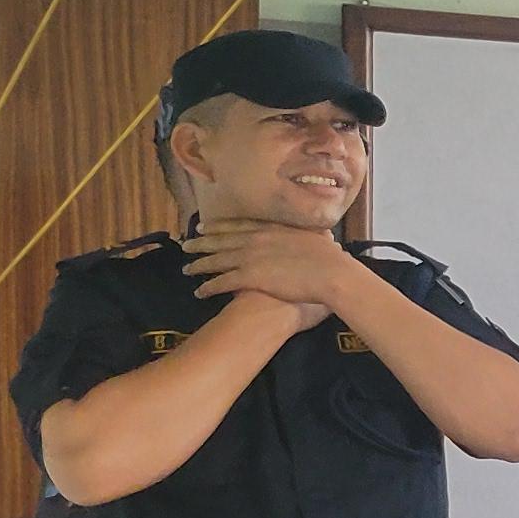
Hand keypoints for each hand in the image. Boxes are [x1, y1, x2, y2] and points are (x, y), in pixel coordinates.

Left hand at [184, 221, 361, 317]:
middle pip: (221, 241)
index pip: (238, 226)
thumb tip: (323, 236)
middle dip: (202, 243)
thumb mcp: (320, 239)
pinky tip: (199, 292)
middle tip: (186, 245)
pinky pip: (222, 282)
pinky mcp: (249, 277)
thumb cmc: (331, 259)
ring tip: (187, 269)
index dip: (219, 226)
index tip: (204, 226)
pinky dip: (208, 287)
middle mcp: (256, 240)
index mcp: (272, 229)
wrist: (331, 274)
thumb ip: (312, 236)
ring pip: (217, 260)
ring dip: (199, 265)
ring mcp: (250, 258)